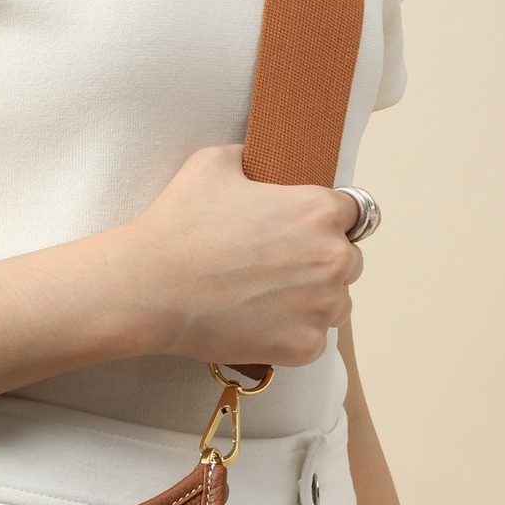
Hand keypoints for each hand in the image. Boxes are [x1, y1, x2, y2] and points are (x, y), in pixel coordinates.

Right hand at [122, 144, 364, 367]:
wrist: (148, 289)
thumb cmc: (178, 225)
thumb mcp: (214, 163)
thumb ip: (253, 158)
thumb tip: (259, 160)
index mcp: (319, 209)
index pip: (356, 213)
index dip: (328, 221)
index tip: (303, 233)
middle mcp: (333, 257)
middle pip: (350, 261)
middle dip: (320, 263)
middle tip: (275, 269)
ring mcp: (322, 306)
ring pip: (337, 304)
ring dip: (312, 301)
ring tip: (265, 299)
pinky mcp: (305, 346)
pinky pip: (315, 341)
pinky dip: (291, 335)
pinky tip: (256, 323)